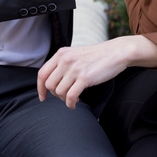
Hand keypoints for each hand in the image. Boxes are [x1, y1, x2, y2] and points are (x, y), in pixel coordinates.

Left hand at [37, 36, 156, 108]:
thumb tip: (53, 81)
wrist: (116, 52)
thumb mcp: (75, 54)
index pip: (42, 73)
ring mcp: (74, 69)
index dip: (40, 88)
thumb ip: (63, 63)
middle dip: (55, 95)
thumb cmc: (97, 56)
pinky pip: (70, 96)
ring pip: (59, 92)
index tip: (42, 97)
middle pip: (49, 85)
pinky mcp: (84, 78)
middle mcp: (65, 60)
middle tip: (64, 97)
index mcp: (61, 54)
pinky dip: (70, 104)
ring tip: (72, 99)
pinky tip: (75, 104)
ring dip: (64, 99)